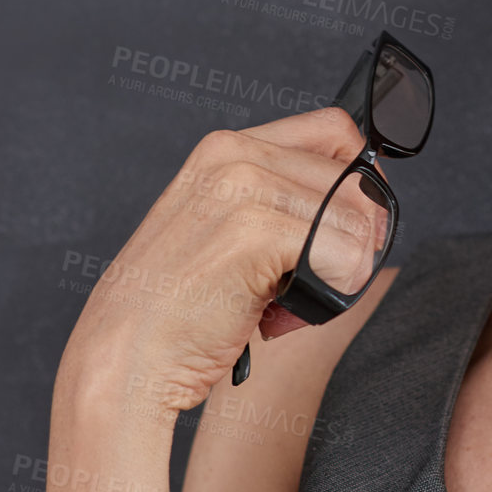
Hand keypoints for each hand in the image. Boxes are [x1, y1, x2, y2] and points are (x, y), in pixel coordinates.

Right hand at [59, 107, 384, 416]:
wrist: (123, 360)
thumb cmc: (177, 308)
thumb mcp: (227, 228)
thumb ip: (280, 200)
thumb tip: (368, 199)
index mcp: (226, 148)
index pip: (334, 131)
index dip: (360, 182)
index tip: (352, 226)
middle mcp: (235, 155)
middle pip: (355, 182)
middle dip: (353, 240)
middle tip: (311, 281)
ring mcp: (243, 188)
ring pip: (357, 223)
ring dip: (340, 276)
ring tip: (284, 302)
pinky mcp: (255, 231)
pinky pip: (346, 256)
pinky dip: (333, 295)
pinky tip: (282, 316)